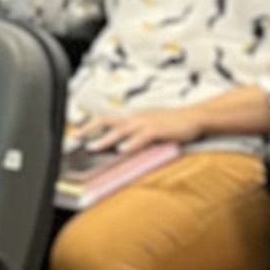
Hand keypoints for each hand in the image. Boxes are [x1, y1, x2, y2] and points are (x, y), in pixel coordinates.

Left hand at [74, 106, 203, 153]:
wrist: (195, 118)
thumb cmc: (171, 125)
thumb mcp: (148, 129)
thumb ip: (132, 136)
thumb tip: (115, 148)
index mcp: (131, 118)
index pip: (105, 119)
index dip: (88, 126)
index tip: (73, 135)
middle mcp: (135, 119)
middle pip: (107, 121)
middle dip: (89, 130)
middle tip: (74, 140)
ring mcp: (146, 123)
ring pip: (121, 130)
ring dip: (106, 139)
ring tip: (93, 147)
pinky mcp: (158, 130)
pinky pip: (142, 137)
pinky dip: (131, 144)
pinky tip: (122, 151)